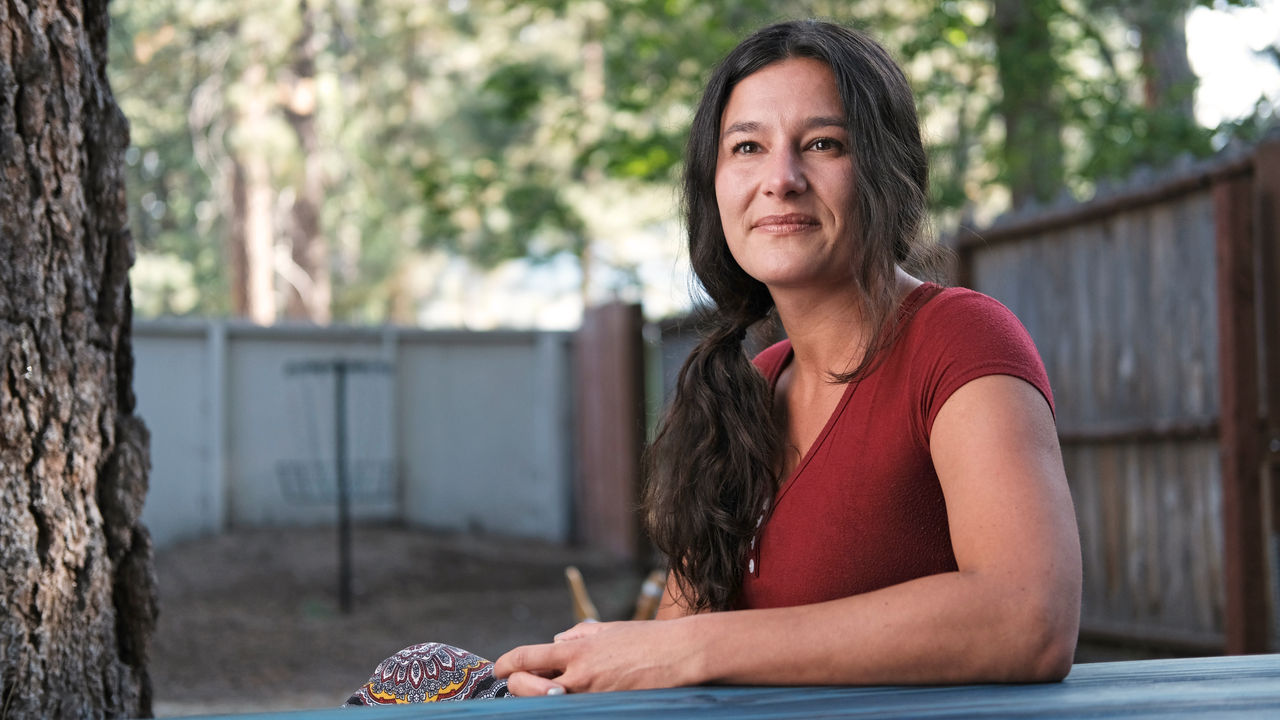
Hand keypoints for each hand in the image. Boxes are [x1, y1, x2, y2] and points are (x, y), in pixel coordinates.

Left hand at [493, 618, 700, 695]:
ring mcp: (590, 695)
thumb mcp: (608, 629)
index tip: (498, 668)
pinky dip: (566, 704)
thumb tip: (557, 639)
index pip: (526, 657)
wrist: (679, 655)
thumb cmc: (646, 638)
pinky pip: (573, 709)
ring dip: (540, 698)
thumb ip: (579, 634)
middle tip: (515, 682)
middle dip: (515, 685)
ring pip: (545, 702)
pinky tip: (570, 699)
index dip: (505, 664)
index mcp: (576, 648)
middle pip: (524, 686)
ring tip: (547, 690)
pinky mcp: (604, 706)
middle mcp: (578, 673)